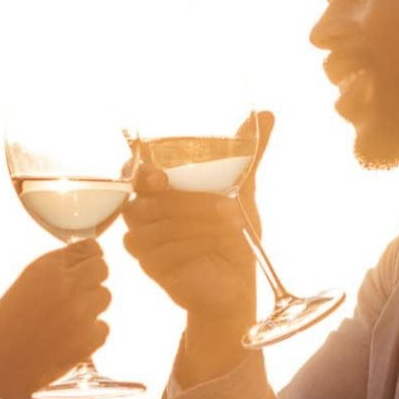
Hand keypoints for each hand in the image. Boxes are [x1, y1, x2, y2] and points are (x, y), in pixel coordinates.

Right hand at [0, 241, 112, 398]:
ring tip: (68, 322)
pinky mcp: (90, 338)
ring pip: (105, 297)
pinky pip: (103, 328)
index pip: (88, 247)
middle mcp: (66, 285)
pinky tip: (70, 341)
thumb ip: (52, 273)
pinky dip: (91, 335)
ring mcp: (81, 312)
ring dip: (92, 307)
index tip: (84, 266)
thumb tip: (78, 264)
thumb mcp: (23, 287)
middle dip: (93, 280)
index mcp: (45, 268)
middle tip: (78, 296)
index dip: (89, 257)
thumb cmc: (2, 329)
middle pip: (102, 269)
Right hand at [121, 110, 273, 383]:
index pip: (133, 175)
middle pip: (147, 202)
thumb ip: (248, 155)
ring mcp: (144, 243)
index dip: (141, 174)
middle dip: (192, 204)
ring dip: (200, 224)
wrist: (235, 285)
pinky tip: (215, 247)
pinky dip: (192, 247)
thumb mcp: (242, 192)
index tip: (161, 177)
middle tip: (231, 207)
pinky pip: (162, 251)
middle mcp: (144, 217)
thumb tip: (266, 114)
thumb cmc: (232, 237)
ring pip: (158, 226)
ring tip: (233, 225)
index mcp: (157, 193)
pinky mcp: (152, 268)